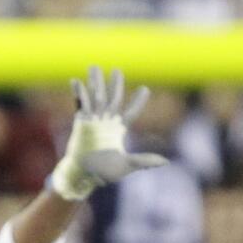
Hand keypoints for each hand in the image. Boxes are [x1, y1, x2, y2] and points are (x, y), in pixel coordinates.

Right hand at [48, 67, 167, 201]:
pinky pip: (80, 105)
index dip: (138, 102)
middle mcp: (106, 122)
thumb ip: (144, 161)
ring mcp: (93, 121)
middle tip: (117, 71)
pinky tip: (76, 81)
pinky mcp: (80, 123)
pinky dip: (78, 93)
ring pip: (96, 98)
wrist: (84, 175)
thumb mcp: (127, 165)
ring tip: (94, 67)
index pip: (131, 112)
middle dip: (115, 85)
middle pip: (113, 99)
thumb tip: (166, 162)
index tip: (145, 89)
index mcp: (119, 130)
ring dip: (95, 83)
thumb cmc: (105, 172)